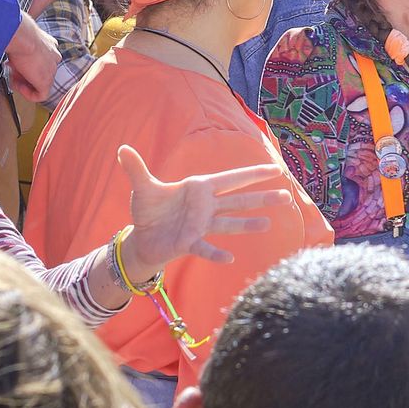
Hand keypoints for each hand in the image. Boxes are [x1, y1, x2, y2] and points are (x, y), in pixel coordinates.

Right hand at [3, 13, 57, 101]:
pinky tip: (18, 87)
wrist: (22, 36)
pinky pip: (40, 95)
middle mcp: (53, 57)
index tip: (14, 63)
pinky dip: (28, 94)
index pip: (41, 59)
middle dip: (24, 73)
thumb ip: (19, 44)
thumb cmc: (18, 33)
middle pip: (39, 71)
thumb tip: (8, 44)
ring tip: (12, 77)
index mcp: (49, 45)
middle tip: (12, 71)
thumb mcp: (20, 38)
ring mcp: (51, 70)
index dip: (25, 64)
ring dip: (24, 82)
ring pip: (40, 82)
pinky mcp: (46, 82)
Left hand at [118, 145, 294, 278]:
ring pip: (230, 223)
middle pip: (239, 200)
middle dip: (262, 198)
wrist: (143, 237)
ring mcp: (202, 225)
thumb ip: (136, 169)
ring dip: (247, 224)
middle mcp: (206, 206)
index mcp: (200, 188)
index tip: (276, 169)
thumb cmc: (149, 209)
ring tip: (267, 224)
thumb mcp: (144, 188)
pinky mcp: (191, 243)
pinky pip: (205, 247)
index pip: (232, 178)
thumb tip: (122, 149)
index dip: (253, 173)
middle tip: (286, 196)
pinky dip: (215, 253)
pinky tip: (228, 258)